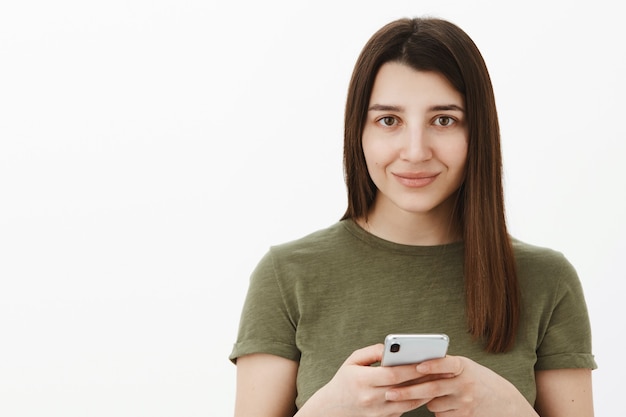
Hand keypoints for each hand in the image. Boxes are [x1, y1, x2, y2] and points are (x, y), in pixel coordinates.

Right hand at [297, 344, 432, 416]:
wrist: (333, 408)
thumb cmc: (344, 380)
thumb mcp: (352, 361)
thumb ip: (371, 352)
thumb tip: (390, 348)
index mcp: (362, 381)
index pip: (392, 374)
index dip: (410, 368)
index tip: (426, 360)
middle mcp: (371, 399)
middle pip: (403, 389)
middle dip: (423, 378)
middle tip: (440, 369)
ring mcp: (378, 412)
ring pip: (408, 403)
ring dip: (424, 392)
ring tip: (438, 380)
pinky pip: (404, 410)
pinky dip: (417, 400)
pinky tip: (426, 390)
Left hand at [384, 355, 537, 416]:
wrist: (503, 402)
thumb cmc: (476, 379)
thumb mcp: (464, 368)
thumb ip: (444, 366)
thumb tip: (412, 366)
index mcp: (463, 366)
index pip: (447, 363)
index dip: (432, 365)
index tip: (417, 366)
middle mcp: (464, 384)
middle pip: (432, 389)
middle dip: (407, 392)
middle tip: (389, 393)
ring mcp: (465, 402)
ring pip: (432, 403)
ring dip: (424, 400)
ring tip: (429, 393)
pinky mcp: (464, 416)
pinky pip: (440, 414)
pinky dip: (437, 409)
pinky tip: (446, 403)